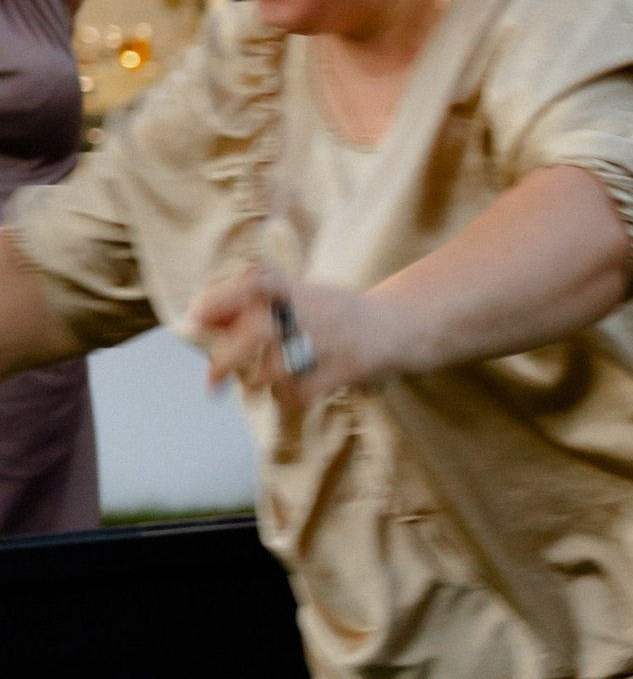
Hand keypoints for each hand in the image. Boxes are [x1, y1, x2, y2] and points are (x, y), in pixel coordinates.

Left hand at [185, 269, 388, 417]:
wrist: (392, 326)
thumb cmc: (332, 312)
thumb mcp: (296, 297)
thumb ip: (250, 305)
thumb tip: (200, 318)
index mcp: (295, 289)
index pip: (253, 282)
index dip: (220, 297)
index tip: (195, 317)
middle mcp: (310, 312)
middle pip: (258, 331)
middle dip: (227, 359)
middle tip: (212, 380)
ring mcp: (328, 342)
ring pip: (275, 371)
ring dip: (261, 381)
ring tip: (264, 380)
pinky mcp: (342, 370)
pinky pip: (298, 393)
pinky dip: (286, 396)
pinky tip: (290, 389)